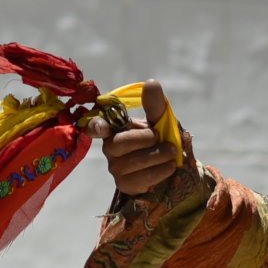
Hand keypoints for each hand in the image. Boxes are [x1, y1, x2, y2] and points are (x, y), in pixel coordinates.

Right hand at [99, 79, 182, 196]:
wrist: (172, 166)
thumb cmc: (161, 140)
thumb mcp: (160, 121)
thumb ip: (155, 105)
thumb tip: (151, 82)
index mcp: (115, 129)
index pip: (94, 127)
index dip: (95, 127)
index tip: (103, 128)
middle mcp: (111, 148)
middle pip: (118, 144)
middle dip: (143, 139)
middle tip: (161, 137)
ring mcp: (116, 168)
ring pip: (131, 163)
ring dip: (156, 156)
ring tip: (172, 152)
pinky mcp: (125, 185)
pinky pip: (139, 179)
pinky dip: (159, 171)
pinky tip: (170, 166)